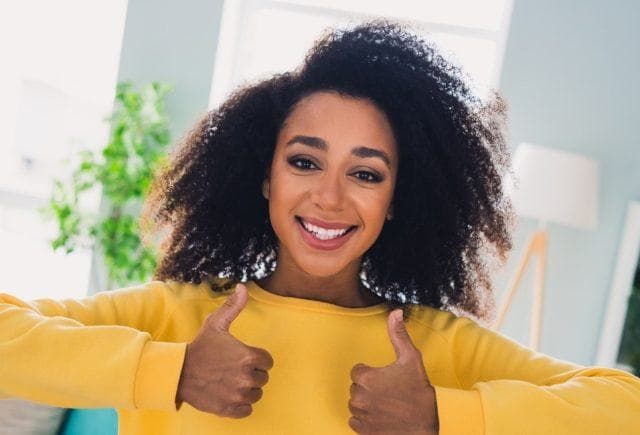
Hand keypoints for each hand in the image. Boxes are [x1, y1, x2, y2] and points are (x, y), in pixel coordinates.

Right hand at [175, 283, 273, 417]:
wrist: (178, 372)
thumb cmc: (200, 347)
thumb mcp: (216, 323)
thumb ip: (233, 306)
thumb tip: (242, 287)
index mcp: (249, 356)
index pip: (267, 361)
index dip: (256, 358)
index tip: (242, 357)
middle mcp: (247, 377)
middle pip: (263, 378)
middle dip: (252, 373)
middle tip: (233, 369)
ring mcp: (239, 395)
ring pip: (256, 394)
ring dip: (247, 389)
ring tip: (230, 381)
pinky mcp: (230, 409)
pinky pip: (247, 410)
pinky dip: (240, 405)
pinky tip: (229, 394)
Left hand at [348, 309, 438, 433]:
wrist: (429, 420)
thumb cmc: (419, 388)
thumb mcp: (411, 357)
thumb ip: (398, 334)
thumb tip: (395, 311)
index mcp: (365, 377)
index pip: (357, 371)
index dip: (371, 373)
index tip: (386, 378)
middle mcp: (359, 397)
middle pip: (356, 388)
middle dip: (369, 388)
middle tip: (388, 392)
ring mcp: (361, 415)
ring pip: (356, 405)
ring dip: (366, 404)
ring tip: (386, 404)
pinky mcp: (364, 431)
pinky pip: (355, 422)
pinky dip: (365, 420)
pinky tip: (381, 416)